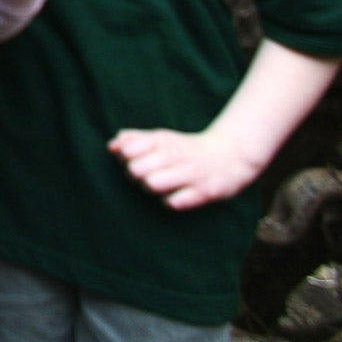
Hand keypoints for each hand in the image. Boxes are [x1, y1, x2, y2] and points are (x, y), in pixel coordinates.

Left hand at [108, 126, 263, 209]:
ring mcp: (190, 174)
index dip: (124, 159)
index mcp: (162, 140)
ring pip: (152, 185)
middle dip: (135, 177)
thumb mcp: (160, 138)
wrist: (230, 156)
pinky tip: (175, 196)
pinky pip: (174, 203)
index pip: (128, 150)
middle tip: (145, 176)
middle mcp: (175, 155)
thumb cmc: (185, 148)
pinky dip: (170, 202)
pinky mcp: (204, 192)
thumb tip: (111, 147)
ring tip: (159, 187)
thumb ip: (134, 139)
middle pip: (136, 170)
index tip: (132, 160)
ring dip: (150, 190)